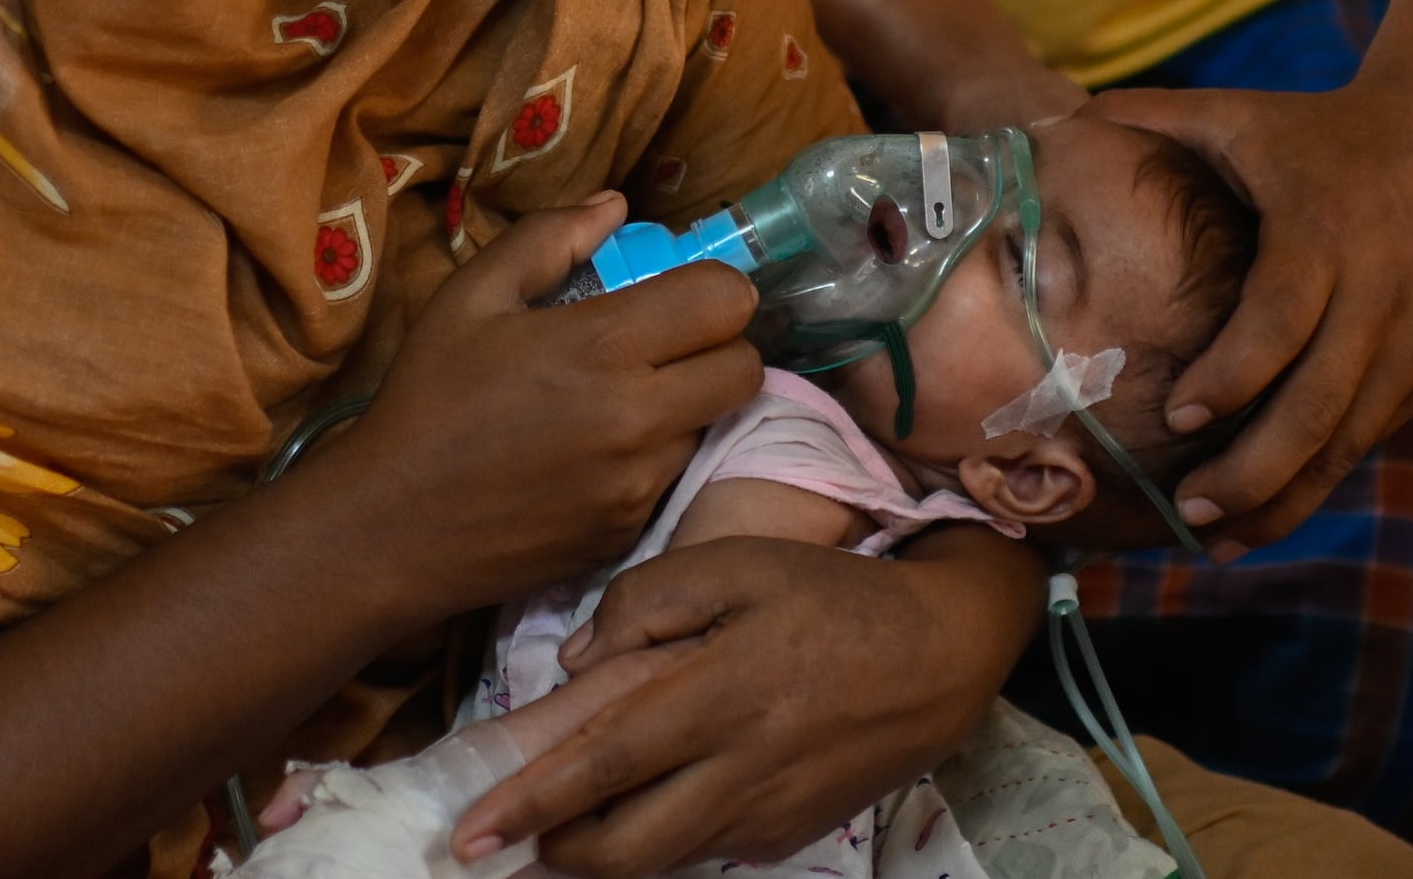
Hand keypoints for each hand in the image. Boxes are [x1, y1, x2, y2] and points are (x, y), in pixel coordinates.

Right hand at [317, 196, 761, 616]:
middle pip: (745, 368)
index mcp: (603, 346)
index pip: (727, 301)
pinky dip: (654, 458)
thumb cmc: (429, 400)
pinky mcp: (630, 530)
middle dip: (718, 346)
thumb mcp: (471, 298)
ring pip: (714, 425)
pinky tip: (598, 453)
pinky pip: (675, 477)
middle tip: (666, 345)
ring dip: (687, 405)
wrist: (393, 525)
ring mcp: (640, 483)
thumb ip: (550, 239)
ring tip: (622, 401)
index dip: (712, 288)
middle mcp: (639, 418)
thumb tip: (617, 206)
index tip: (677, 293)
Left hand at [461, 536, 1036, 876]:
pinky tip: (634, 820)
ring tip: (547, 845)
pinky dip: (656, 845)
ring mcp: (766, 815)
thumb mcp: (740, 564)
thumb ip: (648, 600)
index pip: (605, 763)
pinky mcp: (788, 836)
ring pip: (659, 863)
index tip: (469, 830)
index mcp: (719, 695)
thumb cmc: (832, 597)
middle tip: (497, 847)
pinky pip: (703, 853)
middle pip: (623, 847)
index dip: (531, 801)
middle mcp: (739, 771)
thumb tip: (577, 661)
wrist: (943, 655)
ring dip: (593, 861)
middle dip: (550, 856)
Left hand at [1084, 81, 1412, 554]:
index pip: (1280, 319)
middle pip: (1319, 403)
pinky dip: (1319, 477)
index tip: (1177, 417)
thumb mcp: (1238, 115)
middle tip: (1187, 512)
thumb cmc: (1315, 132)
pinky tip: (1268, 510)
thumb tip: (1054, 119)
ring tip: (1218, 538)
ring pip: (1349, 438)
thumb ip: (1151, 118)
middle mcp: (1380, 292)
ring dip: (1286, 496)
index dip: (1231, 375)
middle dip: (1252, 469)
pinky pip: (1370, 434)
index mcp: (1324, 231)